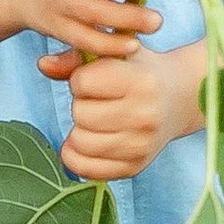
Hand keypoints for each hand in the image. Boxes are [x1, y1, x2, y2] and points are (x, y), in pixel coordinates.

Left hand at [39, 35, 203, 180]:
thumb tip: (43, 64)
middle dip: (82, 104)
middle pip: (80, 114)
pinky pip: (87, 169)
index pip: (83, 82)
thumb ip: (76, 58)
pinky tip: (86, 142)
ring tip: (96, 120)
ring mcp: (141, 145)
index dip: (81, 78)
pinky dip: (77, 156)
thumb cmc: (139, 70)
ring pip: (81, 142)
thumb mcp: (115, 54)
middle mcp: (145, 115)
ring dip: (80, 129)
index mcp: (141, 81)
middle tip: (99, 101)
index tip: (97, 79)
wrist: (181, 98)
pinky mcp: (135, 167)